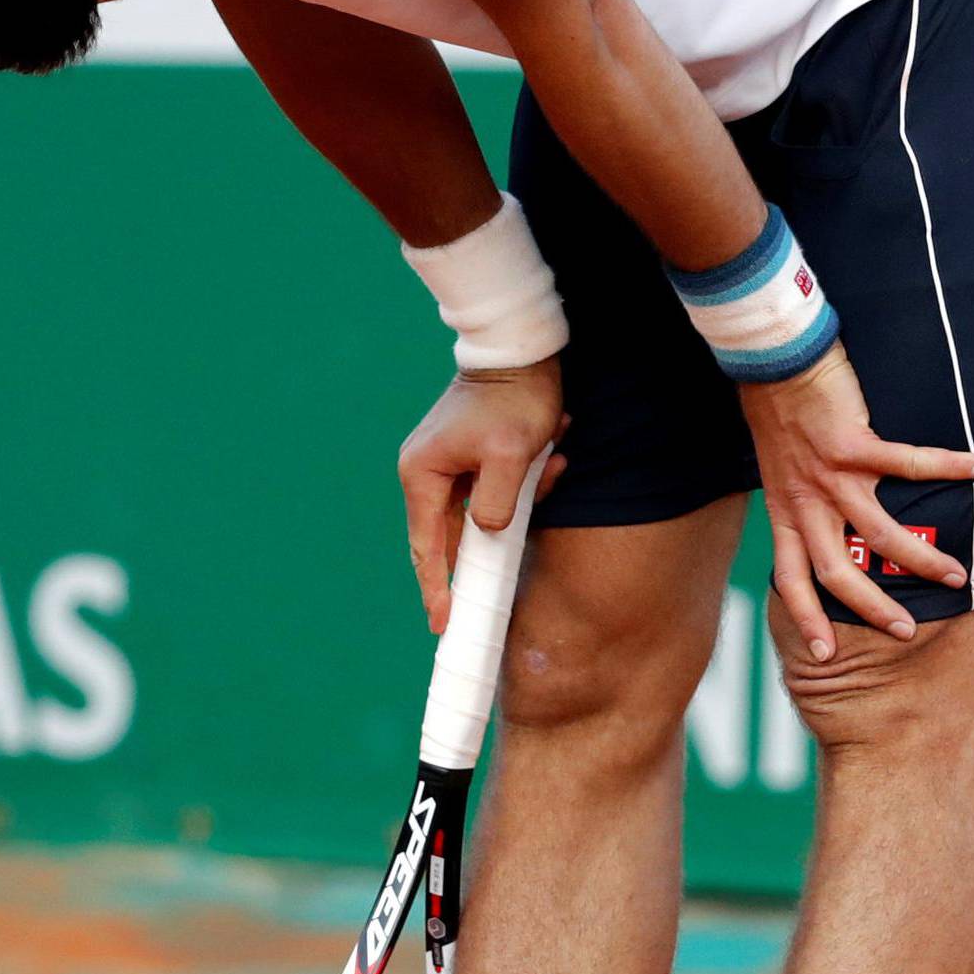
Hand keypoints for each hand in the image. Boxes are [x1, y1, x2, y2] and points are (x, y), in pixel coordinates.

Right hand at [398, 355, 568, 633]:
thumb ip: (496, 503)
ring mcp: (447, 462)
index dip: (436, 587)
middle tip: (494, 593)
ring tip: (547, 462)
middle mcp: (426, 470)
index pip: (427, 546)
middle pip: (450, 533)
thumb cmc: (514, 399)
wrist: (521, 350)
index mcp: (423, 473)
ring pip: (481, 510)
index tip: (443, 623)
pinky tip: (551, 457)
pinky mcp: (470, 455)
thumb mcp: (509, 455)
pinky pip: (495, 488)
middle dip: (488, 546)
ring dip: (518, 502)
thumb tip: (489, 533)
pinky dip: (524, 484)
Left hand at [740, 344, 973, 659]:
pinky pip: (911, 464)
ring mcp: (830, 476)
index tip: (824, 656)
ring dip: (921, 559)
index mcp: (785, 510)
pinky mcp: (854, 445)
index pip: (791, 578)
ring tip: (958, 575)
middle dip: (874, 609)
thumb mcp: (777, 466)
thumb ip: (798, 494)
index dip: (806, 618)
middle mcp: (806, 502)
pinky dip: (950, 467)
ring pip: (881, 535)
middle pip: (839, 574)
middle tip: (906, 632)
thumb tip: (822, 515)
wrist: (772, 359)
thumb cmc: (777, 407)